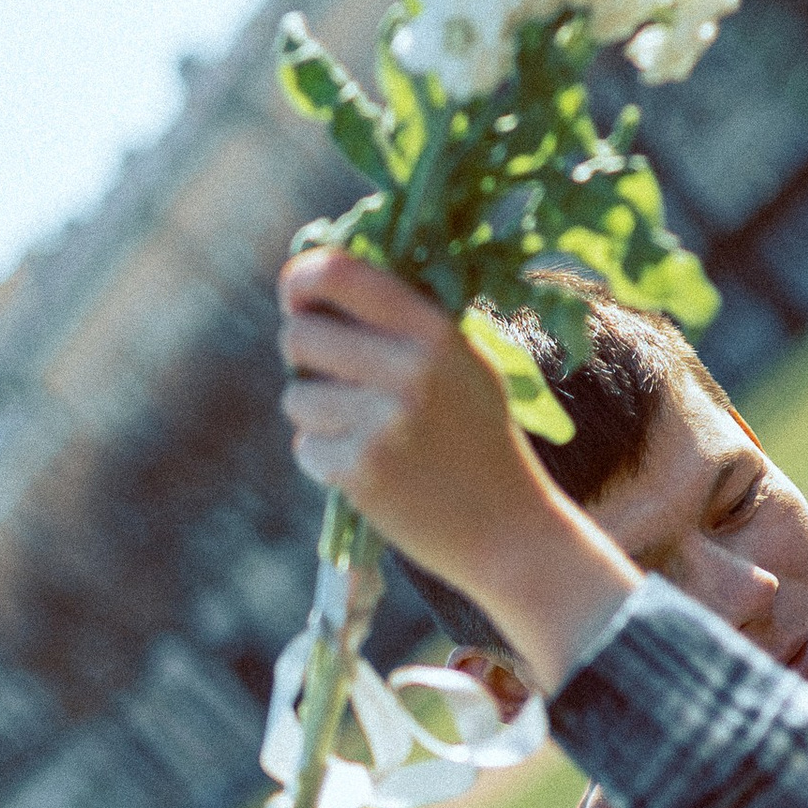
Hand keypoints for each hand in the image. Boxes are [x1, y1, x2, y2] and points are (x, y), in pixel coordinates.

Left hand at [277, 250, 636, 690]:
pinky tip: (373, 472)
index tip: (298, 298)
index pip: (337, 272)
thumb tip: (319, 280)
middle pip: (298, 335)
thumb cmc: (481, 442)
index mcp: (435, 332)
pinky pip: (306, 449)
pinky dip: (328, 460)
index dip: (301, 278)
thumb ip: (404, 323)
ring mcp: (383, 424)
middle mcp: (409, 371)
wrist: (511, 534)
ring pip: (296, 397)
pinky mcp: (361, 473)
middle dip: (304, 357)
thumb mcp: (464, 365)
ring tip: (367, 434)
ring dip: (316, 416)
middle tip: (335, 379)